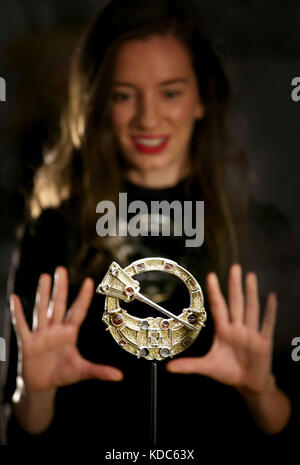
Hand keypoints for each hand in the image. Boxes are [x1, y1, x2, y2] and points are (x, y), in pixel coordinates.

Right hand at [10, 267, 122, 392]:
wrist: (42, 386)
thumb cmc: (63, 374)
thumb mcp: (82, 372)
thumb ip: (99, 371)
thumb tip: (120, 377)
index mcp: (69, 334)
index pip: (78, 311)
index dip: (84, 297)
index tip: (89, 281)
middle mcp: (56, 330)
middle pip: (59, 305)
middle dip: (60, 288)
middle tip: (61, 269)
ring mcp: (41, 334)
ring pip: (42, 310)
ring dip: (42, 294)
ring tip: (44, 276)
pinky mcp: (27, 342)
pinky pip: (21, 325)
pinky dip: (17, 313)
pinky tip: (15, 298)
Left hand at [166, 264, 276, 395]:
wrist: (248, 385)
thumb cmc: (228, 372)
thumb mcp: (207, 368)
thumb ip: (189, 366)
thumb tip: (168, 368)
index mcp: (224, 331)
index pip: (218, 307)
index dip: (215, 292)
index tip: (211, 276)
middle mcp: (237, 328)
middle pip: (236, 302)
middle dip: (235, 285)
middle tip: (234, 267)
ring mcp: (251, 333)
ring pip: (251, 309)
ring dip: (251, 292)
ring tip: (250, 276)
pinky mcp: (264, 341)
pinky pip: (267, 324)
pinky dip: (270, 311)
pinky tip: (271, 297)